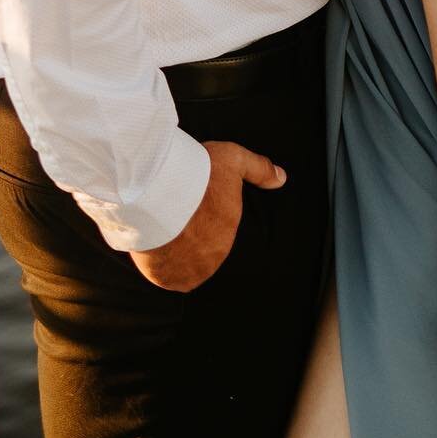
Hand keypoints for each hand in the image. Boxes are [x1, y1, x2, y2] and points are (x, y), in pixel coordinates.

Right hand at [130, 141, 285, 292]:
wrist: (159, 193)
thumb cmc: (196, 175)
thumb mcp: (234, 159)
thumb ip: (259, 169)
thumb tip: (281, 178)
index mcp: (229, 233)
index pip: (219, 230)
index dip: (205, 214)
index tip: (193, 202)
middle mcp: (213, 258)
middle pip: (202, 248)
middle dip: (192, 234)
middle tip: (176, 212)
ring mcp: (188, 271)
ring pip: (185, 264)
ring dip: (177, 251)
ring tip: (164, 228)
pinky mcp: (166, 278)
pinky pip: (166, 275)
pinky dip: (160, 263)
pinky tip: (155, 243)